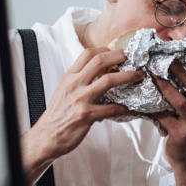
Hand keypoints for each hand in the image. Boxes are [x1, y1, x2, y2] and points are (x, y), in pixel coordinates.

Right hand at [26, 46, 141, 175]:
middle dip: (119, 56)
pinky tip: (132, 108)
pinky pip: (111, 109)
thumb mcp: (64, 90)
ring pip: (108, 80)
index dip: (106, 49)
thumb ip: (79, 79)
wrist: (46, 135)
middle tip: (132, 57)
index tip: (118, 52)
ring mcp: (81, 99)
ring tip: (139, 76)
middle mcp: (74, 84)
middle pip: (100, 61)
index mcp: (69, 76)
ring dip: (128, 76)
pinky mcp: (86, 115)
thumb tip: (98, 72)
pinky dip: (124, 108)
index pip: (88, 54)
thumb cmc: (58, 114)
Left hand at [152, 61, 185, 169]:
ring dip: (163, 85)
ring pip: (178, 100)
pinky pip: (163, 116)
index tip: (183, 55)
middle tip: (165, 58)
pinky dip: (152, 107)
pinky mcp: (181, 134)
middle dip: (179, 69)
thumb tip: (183, 76)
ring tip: (151, 74)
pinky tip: (142, 99)